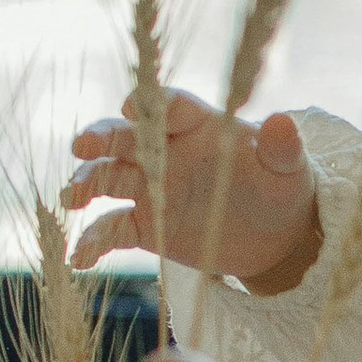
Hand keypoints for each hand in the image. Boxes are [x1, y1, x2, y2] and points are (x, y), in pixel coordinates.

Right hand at [63, 90, 321, 290]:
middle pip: (127, 138)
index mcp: (199, 126)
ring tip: (72, 198)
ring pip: (109, 178)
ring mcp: (150, 187)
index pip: (170, 107)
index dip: (151, 104)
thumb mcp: (289, 169)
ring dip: (87, 184)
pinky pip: (112, 229)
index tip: (134, 107)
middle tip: (83, 145)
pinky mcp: (144, 225)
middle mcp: (166, 151)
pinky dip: (94, 241)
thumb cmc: (280, 188)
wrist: (273, 235)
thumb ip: (282, 147)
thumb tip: (284, 123)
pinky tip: (80, 257)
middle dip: (103, 138)